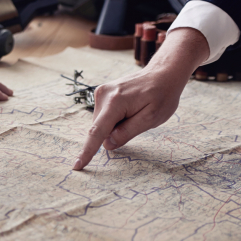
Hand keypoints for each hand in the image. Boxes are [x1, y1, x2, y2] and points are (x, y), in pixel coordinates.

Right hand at [73, 28, 209, 169]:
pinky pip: (104, 117)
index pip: (97, 132)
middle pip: (100, 129)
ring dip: (115, 126)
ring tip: (134, 112)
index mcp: (115, 102)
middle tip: (137, 120)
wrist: (163, 73)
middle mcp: (103, 95)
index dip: (87, 152)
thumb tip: (107, 144)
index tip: (77, 166)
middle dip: (114, 133)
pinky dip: (114, 120)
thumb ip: (128, 132)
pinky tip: (129, 109)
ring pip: (101, 124)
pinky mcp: (102, 94)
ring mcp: (101, 93)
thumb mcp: (151, 118)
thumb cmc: (162, 95)